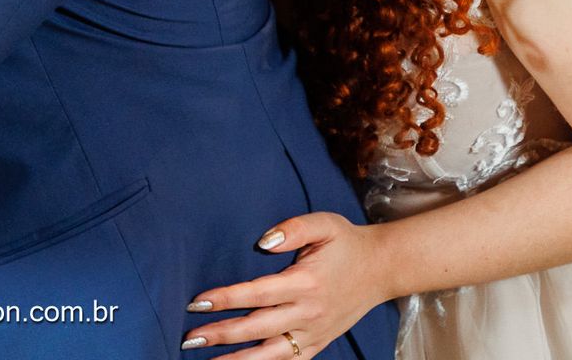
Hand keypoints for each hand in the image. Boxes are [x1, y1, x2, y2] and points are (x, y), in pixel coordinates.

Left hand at [181, 212, 392, 358]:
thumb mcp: (324, 224)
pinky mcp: (318, 344)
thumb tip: (263, 241)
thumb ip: (293, 228)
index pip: (256, 294)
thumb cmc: (347, 243)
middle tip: (188, 339)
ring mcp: (314, 333)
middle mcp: (308, 312)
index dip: (225, 299)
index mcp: (305, 283)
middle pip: (257, 329)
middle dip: (221, 334)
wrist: (382, 268)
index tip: (196, 303)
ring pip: (271, 355)